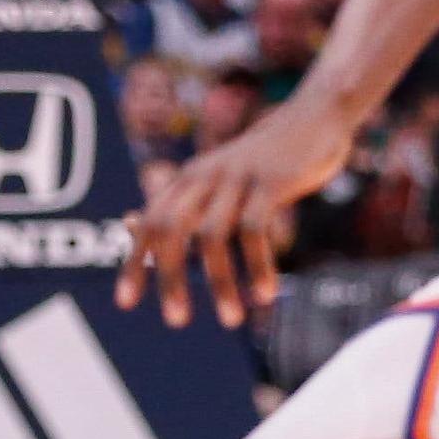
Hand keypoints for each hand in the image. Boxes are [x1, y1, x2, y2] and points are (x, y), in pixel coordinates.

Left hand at [118, 97, 353, 328]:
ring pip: (213, 235)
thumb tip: (130, 224)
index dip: (135, 263)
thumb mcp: (213, 179)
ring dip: (221, 282)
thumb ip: (178, 203)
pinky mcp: (269, 181)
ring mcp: (236, 177)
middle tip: (176, 321)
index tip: (126, 303)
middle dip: (169, 277)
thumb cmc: (260, 161)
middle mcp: (204, 175)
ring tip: (230, 320)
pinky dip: (259, 265)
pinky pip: (255, 229)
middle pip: (170, 228)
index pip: (150, 223)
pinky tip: (267, 294)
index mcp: (187, 179)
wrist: (313, 117)